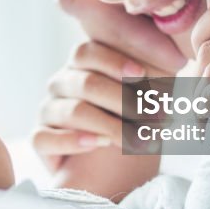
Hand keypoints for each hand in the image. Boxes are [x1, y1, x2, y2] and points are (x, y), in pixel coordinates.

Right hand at [31, 0, 185, 197]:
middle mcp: (64, 81)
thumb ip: (153, 60)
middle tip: (156, 117)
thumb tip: (168, 50)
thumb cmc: (141, 113)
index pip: (89, 51)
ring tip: (139, 140)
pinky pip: (44, 137)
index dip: (114, 62)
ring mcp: (50, 109)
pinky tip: (98, 144)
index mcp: (86, 61)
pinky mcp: (41, 138)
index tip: (140, 75)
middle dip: (123, 100)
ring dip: (111, 126)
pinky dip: (72, 141)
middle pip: (85, 82)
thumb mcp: (153, 84)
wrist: (128, 158)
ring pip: (72, 111)